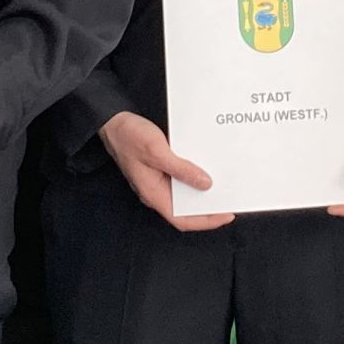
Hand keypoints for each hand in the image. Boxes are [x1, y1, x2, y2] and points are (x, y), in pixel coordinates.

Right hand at [101, 110, 232, 230]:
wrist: (112, 122)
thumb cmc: (129, 136)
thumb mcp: (157, 151)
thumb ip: (181, 169)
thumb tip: (205, 184)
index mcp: (153, 194)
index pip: (182, 219)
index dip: (207, 221)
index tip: (226, 214)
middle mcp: (156, 192)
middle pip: (186, 209)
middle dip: (208, 206)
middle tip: (230, 198)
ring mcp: (158, 181)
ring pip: (184, 194)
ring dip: (203, 190)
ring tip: (223, 184)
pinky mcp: (160, 170)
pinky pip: (180, 179)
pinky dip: (194, 175)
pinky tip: (206, 167)